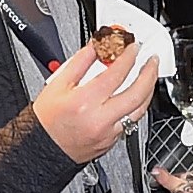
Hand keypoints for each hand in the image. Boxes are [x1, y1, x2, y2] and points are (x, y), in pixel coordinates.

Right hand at [31, 36, 156, 162]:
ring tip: (149, 76)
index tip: (134, 47)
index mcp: (84, 102)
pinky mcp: (112, 142)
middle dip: (149, 74)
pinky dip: (137, 105)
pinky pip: (131, 121)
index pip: (116, 74)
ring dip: (148, 90)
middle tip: (152, 61)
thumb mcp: (58, 83)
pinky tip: (137, 95)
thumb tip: (97, 45)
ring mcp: (108, 133)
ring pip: (140, 110)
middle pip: (137, 94)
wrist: (41, 147)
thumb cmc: (46, 119)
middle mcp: (99, 119)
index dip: (128, 57)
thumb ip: (80, 61)